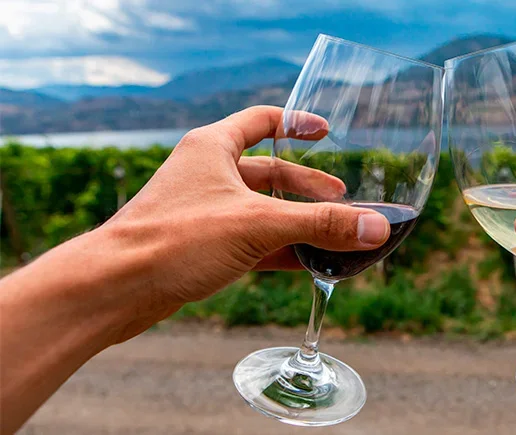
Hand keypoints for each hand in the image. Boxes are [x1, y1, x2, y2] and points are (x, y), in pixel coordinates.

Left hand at [98, 106, 389, 340]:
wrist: (114, 289)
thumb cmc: (174, 240)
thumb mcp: (257, 225)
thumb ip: (320, 225)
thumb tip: (376, 227)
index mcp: (213, 148)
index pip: (262, 121)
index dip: (297, 123)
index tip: (327, 133)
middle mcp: (206, 175)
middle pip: (269, 172)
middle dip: (308, 188)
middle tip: (343, 202)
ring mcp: (202, 212)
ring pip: (261, 210)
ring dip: (297, 222)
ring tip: (333, 234)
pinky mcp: (199, 247)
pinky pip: (250, 241)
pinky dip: (279, 250)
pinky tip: (307, 263)